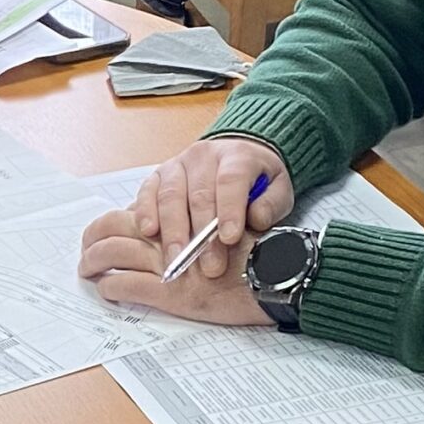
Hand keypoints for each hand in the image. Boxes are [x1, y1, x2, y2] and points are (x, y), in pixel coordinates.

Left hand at [76, 205, 269, 326]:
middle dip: (93, 240)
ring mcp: (168, 263)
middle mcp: (170, 233)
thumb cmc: (256, 254)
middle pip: (114, 226)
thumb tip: (166, 228)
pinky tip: (107, 290)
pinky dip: (111, 287)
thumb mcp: (223, 228)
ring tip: (87, 271)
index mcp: (182, 213)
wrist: (280, 275)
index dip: (111, 222)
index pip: (134, 210)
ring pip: (112, 252)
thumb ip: (195, 225)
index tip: (100, 234)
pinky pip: (127, 285)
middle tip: (86, 253)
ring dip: (93, 262)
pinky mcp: (172, 293)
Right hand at [135, 137, 293, 282]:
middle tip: (209, 267)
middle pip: (199, 195)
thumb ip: (271, 204)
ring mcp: (178, 164)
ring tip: (176, 259)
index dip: (229, 210)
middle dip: (203, 235)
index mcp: (237, 156)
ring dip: (172, 230)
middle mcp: (204, 155)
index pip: (231, 181)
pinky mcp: (159, 174)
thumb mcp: (278, 189)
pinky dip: (145, 212)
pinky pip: (148, 191)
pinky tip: (148, 232)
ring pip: (170, 195)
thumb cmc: (256, 179)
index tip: (230, 238)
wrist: (236, 157)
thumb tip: (257, 219)